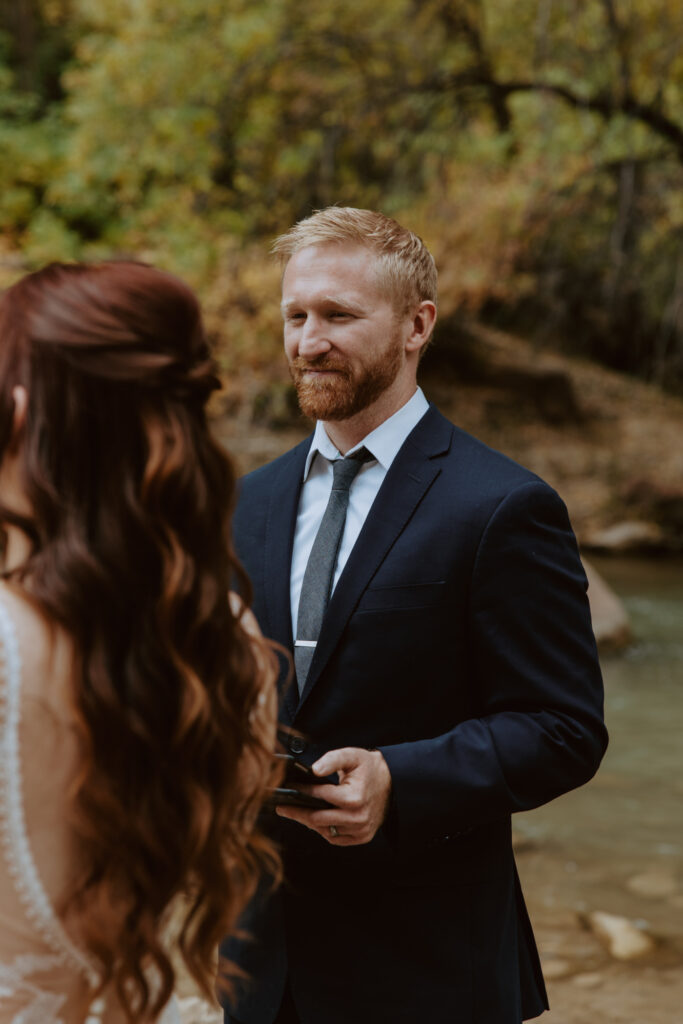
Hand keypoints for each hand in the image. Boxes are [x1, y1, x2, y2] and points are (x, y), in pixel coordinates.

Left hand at [275, 747, 391, 845]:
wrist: (393, 784)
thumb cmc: (369, 768)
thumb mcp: (352, 756)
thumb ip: (332, 759)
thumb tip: (313, 770)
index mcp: (354, 797)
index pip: (320, 796)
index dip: (302, 791)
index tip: (287, 789)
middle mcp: (357, 817)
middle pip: (317, 818)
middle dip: (296, 812)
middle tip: (281, 808)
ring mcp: (360, 830)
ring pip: (324, 830)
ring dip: (308, 822)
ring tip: (295, 813)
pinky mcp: (361, 837)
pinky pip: (335, 838)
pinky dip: (323, 830)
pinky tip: (313, 820)